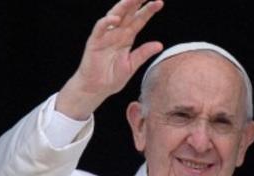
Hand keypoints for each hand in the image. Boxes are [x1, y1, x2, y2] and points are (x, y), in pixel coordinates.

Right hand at [57, 0, 163, 119]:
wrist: (96, 88)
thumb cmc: (112, 77)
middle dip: (137, 2)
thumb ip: (143, 53)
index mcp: (127, 37)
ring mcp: (105, 35)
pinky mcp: (94, 41)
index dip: (148, 11)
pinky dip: (106, 22)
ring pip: (115, 15)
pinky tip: (115, 18)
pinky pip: (100, 28)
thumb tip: (159, 45)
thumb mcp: (132, 65)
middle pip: (128, 13)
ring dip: (123, 6)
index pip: (139, 20)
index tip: (159, 2)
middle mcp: (117, 33)